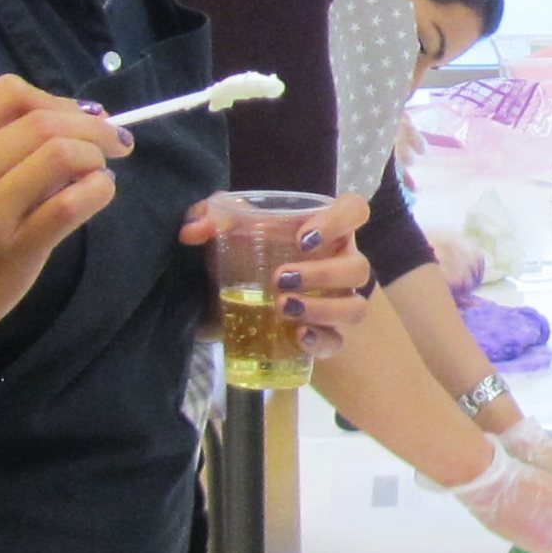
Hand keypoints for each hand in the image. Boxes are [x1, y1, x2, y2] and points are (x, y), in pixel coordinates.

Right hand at [0, 76, 130, 356]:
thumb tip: (69, 120)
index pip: (8, 93)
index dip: (55, 99)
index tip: (78, 117)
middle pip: (42, 121)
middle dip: (91, 125)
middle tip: (114, 141)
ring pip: (60, 154)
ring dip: (95, 155)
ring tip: (100, 170)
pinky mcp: (11, 252)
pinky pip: (68, 206)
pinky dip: (98, 190)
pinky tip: (100, 192)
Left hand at [179, 189, 377, 360]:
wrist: (221, 300)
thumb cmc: (238, 252)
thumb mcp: (221, 229)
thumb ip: (205, 217)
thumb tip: (192, 231)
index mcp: (324, 229)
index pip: (354, 211)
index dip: (340, 221)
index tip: (303, 238)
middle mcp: (339, 264)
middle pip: (359, 267)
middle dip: (323, 274)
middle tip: (279, 279)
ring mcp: (336, 302)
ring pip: (355, 307)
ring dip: (323, 309)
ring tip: (283, 307)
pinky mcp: (323, 336)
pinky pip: (336, 342)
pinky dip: (321, 340)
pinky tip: (297, 337)